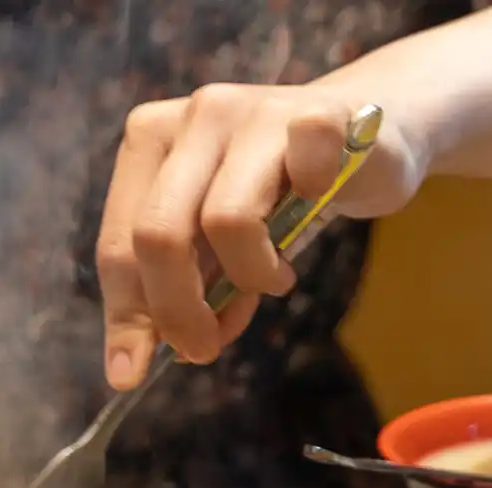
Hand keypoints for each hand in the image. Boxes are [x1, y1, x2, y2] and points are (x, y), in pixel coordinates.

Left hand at [95, 84, 428, 387]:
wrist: (372, 134)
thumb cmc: (280, 196)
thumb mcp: (217, 247)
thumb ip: (181, 290)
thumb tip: (138, 362)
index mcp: (149, 142)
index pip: (119, 243)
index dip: (126, 315)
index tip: (129, 373)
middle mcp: (192, 116)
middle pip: (158, 234)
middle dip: (177, 309)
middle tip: (204, 348)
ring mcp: (252, 111)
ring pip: (226, 220)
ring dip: (250, 275)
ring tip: (274, 281)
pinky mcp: (316, 114)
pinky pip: (303, 180)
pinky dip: (309, 217)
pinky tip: (316, 214)